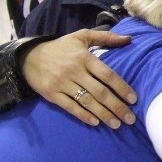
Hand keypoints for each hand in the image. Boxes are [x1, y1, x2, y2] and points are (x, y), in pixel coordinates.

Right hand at [19, 30, 136, 128]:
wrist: (28, 57)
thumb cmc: (61, 47)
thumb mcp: (81, 36)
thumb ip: (105, 37)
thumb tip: (128, 39)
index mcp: (84, 58)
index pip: (107, 75)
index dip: (122, 88)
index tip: (134, 99)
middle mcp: (74, 71)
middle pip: (100, 92)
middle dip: (117, 107)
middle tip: (130, 119)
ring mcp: (62, 84)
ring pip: (87, 102)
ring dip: (104, 115)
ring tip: (117, 124)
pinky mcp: (52, 94)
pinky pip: (70, 107)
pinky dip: (83, 116)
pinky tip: (96, 122)